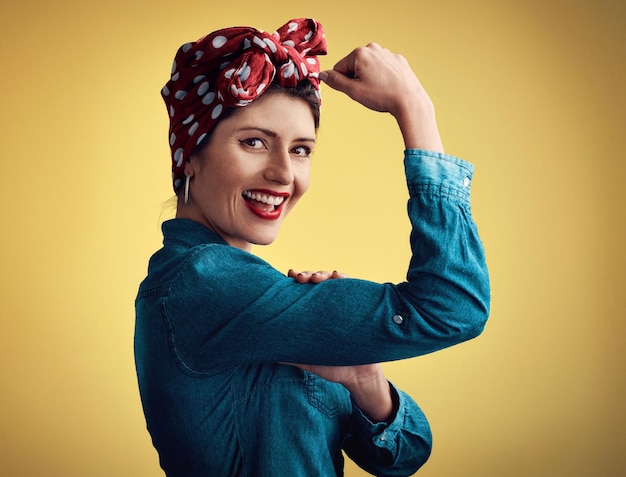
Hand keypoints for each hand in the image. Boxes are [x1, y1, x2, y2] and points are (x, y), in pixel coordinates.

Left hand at [285, 268, 393, 421]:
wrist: (358, 376)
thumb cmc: (332, 366)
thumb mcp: (306, 360)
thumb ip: (288, 354)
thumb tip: (262, 352)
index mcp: (313, 314)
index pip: (302, 292)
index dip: (294, 281)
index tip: (287, 276)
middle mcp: (327, 305)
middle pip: (315, 282)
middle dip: (307, 275)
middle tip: (299, 278)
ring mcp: (343, 304)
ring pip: (332, 281)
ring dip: (322, 274)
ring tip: (315, 277)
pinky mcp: (358, 307)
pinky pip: (353, 287)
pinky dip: (344, 278)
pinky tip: (338, 275)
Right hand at [320, 43, 443, 151]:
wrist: (409, 100)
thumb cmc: (382, 96)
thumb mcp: (353, 91)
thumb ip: (335, 81)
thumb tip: (322, 75)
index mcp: (359, 53)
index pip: (339, 68)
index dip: (344, 82)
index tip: (356, 90)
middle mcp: (373, 48)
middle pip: (354, 66)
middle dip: (357, 79)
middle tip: (369, 91)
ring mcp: (387, 53)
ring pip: (369, 68)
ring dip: (370, 78)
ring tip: (380, 90)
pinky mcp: (398, 60)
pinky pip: (383, 69)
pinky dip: (383, 77)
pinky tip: (389, 87)